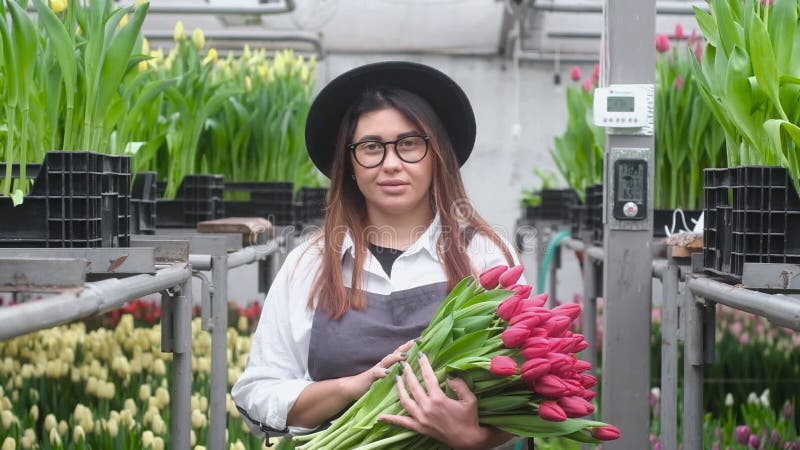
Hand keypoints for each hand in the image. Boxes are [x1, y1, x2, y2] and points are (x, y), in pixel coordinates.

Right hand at [341, 339, 414, 400]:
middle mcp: (383, 364)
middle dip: (405, 347)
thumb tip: (411, 374)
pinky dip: (381, 372)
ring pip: (387, 361)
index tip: (421, 340)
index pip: (400, 353)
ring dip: (395, 357)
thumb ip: (396, 375)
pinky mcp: (369, 376)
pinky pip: (376, 373)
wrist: (353, 387)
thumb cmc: (372, 384)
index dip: (410, 347)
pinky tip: (387, 372)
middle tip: (415, 342)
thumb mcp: (387, 379)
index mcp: (389, 365)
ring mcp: (376, 369)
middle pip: (395, 353)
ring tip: (404, 355)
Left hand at [379, 352, 495, 449]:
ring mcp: (421, 418)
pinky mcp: (419, 428)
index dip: (424, 364)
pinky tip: (381, 416)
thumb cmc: (469, 418)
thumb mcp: (470, 399)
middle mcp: (427, 407)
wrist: (467, 439)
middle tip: (404, 364)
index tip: (420, 355)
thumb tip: (449, 375)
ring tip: (396, 378)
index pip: (429, 377)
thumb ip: (459, 385)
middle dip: (408, 373)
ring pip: (405, 401)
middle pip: (413, 386)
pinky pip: (403, 423)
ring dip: (400, 388)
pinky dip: (391, 419)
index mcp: (439, 399)